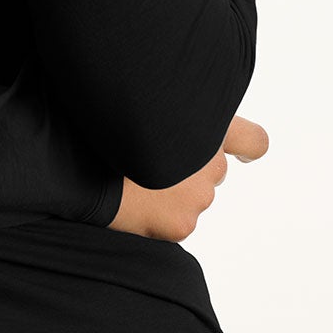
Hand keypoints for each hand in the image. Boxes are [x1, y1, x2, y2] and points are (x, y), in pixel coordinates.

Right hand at [107, 116, 269, 239]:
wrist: (79, 161)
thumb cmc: (102, 128)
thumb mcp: (142, 107)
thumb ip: (169, 116)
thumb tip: (170, 128)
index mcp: (205, 125)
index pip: (253, 140)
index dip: (248, 147)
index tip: (243, 153)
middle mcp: (211, 160)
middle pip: (213, 171)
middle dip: (189, 172)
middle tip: (150, 166)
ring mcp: (199, 195)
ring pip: (191, 200)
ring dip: (170, 196)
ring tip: (132, 185)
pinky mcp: (182, 225)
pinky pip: (173, 224)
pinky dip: (154, 218)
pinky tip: (130, 204)